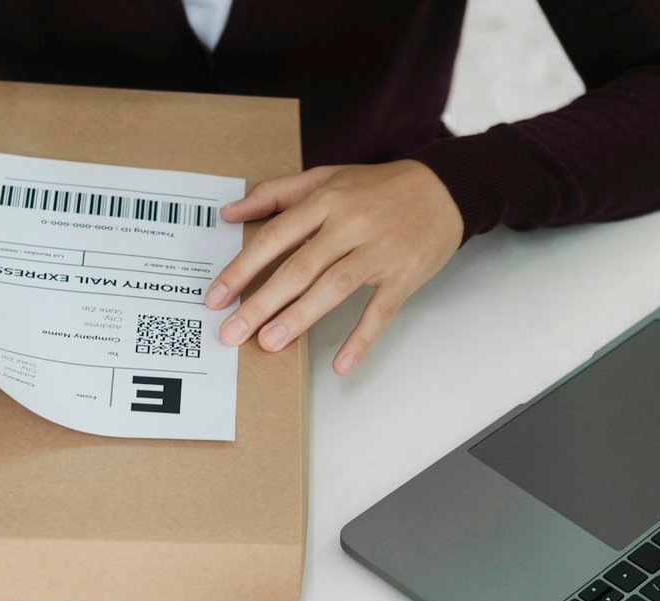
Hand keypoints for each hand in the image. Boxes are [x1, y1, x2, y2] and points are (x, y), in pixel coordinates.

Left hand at [205, 161, 461, 374]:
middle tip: (231, 333)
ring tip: (269, 343)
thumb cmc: (378, 187)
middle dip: (261, 302)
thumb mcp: (326, 178)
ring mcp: (379, 252)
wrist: (444, 188)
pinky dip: (361, 338)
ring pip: (334, 287)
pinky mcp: (404, 276)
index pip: (274, 237)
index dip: (242, 269)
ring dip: (300, 317)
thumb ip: (276, 194)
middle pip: (299, 267)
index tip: (215, 297)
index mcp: (326, 201)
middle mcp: (350, 224)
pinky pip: (380, 311)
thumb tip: (229, 212)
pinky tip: (341, 364)